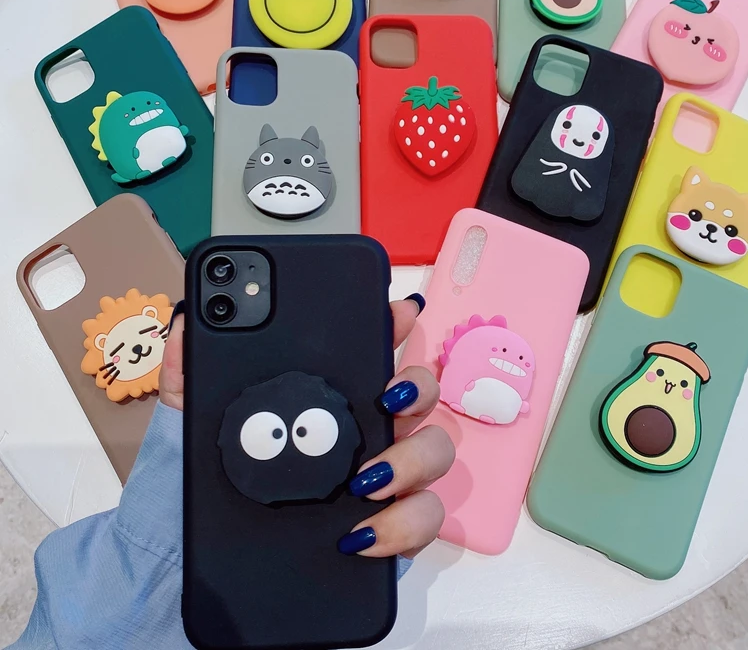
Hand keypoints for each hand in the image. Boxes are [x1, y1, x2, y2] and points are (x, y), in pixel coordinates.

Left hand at [159, 296, 453, 558]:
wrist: (191, 559)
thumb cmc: (203, 483)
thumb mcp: (189, 423)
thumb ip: (188, 371)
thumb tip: (189, 319)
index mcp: (330, 398)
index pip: (374, 351)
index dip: (396, 326)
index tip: (399, 312)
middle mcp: (367, 432)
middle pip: (420, 394)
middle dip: (417, 388)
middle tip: (387, 400)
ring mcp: (384, 480)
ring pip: (434, 453)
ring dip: (412, 460)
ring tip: (363, 481)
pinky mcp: (388, 531)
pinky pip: (422, 520)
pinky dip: (402, 525)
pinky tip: (359, 534)